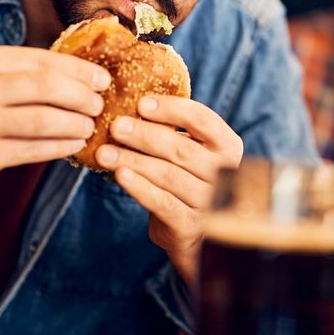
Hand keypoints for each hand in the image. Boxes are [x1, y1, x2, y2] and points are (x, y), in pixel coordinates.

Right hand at [0, 46, 110, 182]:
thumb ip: (27, 70)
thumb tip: (85, 73)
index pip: (42, 61)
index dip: (78, 70)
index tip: (102, 79)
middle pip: (45, 88)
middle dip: (80, 96)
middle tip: (98, 104)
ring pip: (42, 121)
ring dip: (74, 124)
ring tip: (89, 125)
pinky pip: (33, 150)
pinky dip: (60, 147)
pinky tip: (74, 144)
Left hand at [94, 95, 242, 285]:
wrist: (191, 230)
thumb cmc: (185, 178)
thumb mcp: (187, 151)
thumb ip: (172, 130)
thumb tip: (131, 106)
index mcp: (228, 146)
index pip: (203, 120)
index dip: (172, 109)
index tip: (141, 104)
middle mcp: (224, 173)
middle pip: (182, 149)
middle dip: (145, 136)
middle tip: (116, 126)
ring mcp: (209, 201)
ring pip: (168, 176)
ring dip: (133, 161)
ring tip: (105, 152)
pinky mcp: (190, 225)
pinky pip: (162, 202)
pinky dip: (139, 187)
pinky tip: (120, 175)